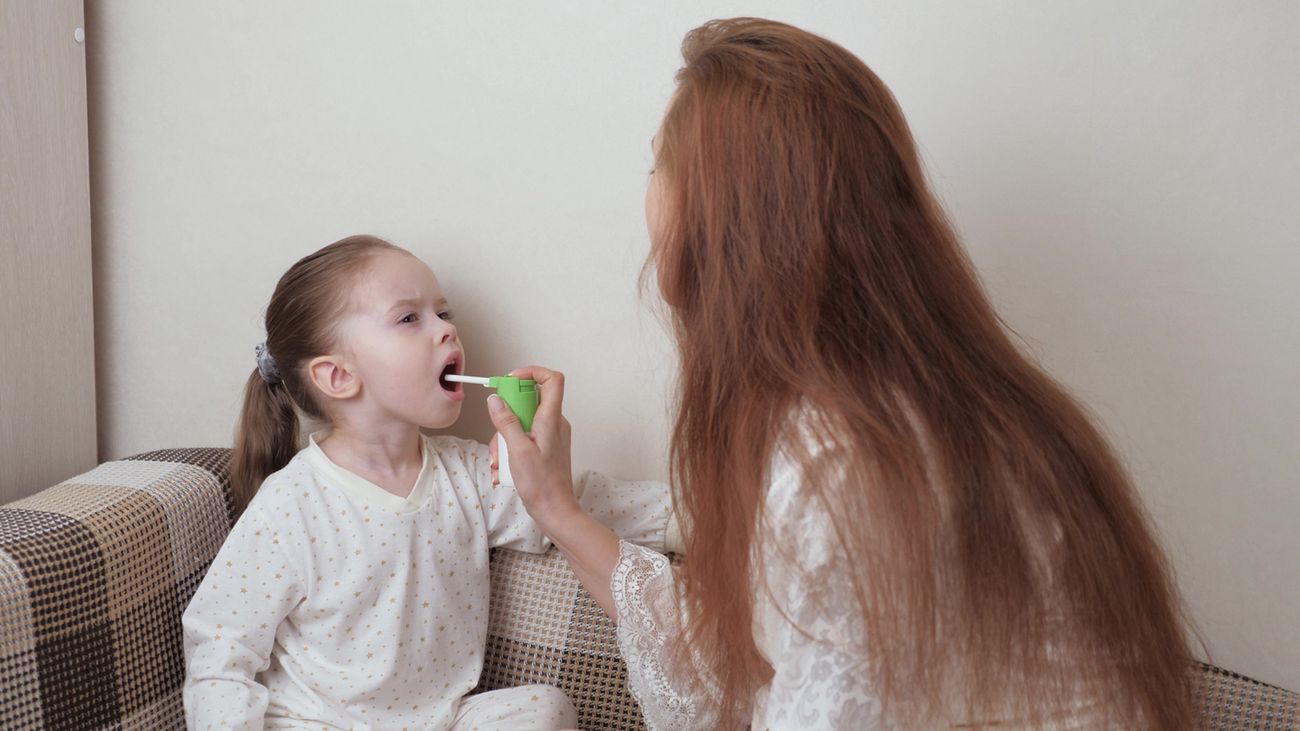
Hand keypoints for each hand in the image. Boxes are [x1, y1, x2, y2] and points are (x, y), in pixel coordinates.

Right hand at [485, 366, 578, 525]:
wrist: (555, 511)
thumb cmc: (542, 486)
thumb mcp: (518, 451)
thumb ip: (506, 422)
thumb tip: (496, 399)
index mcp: (552, 419)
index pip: (551, 379)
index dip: (531, 373)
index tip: (509, 382)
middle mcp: (554, 423)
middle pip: (527, 401)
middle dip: (505, 417)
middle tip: (498, 437)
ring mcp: (550, 435)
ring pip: (521, 422)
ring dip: (504, 439)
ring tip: (499, 462)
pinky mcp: (545, 447)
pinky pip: (524, 437)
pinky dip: (510, 449)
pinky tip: (503, 468)